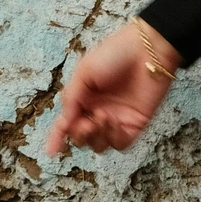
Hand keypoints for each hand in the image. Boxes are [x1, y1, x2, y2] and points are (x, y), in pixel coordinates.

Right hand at [44, 20, 180, 156]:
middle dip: (79, 135)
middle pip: (81, 137)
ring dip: (96, 136)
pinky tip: (114, 121)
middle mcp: (98, 110)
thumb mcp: (85, 71)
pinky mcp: (135, 125)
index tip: (52, 151)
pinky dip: (113, 137)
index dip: (58, 137)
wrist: (149, 50)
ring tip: (102, 116)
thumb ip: (72, 99)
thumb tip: (63, 124)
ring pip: (99, 144)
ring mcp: (117, 119)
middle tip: (86, 123)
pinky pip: (120, 144)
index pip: (67, 122)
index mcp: (83, 97)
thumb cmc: (115, 54)